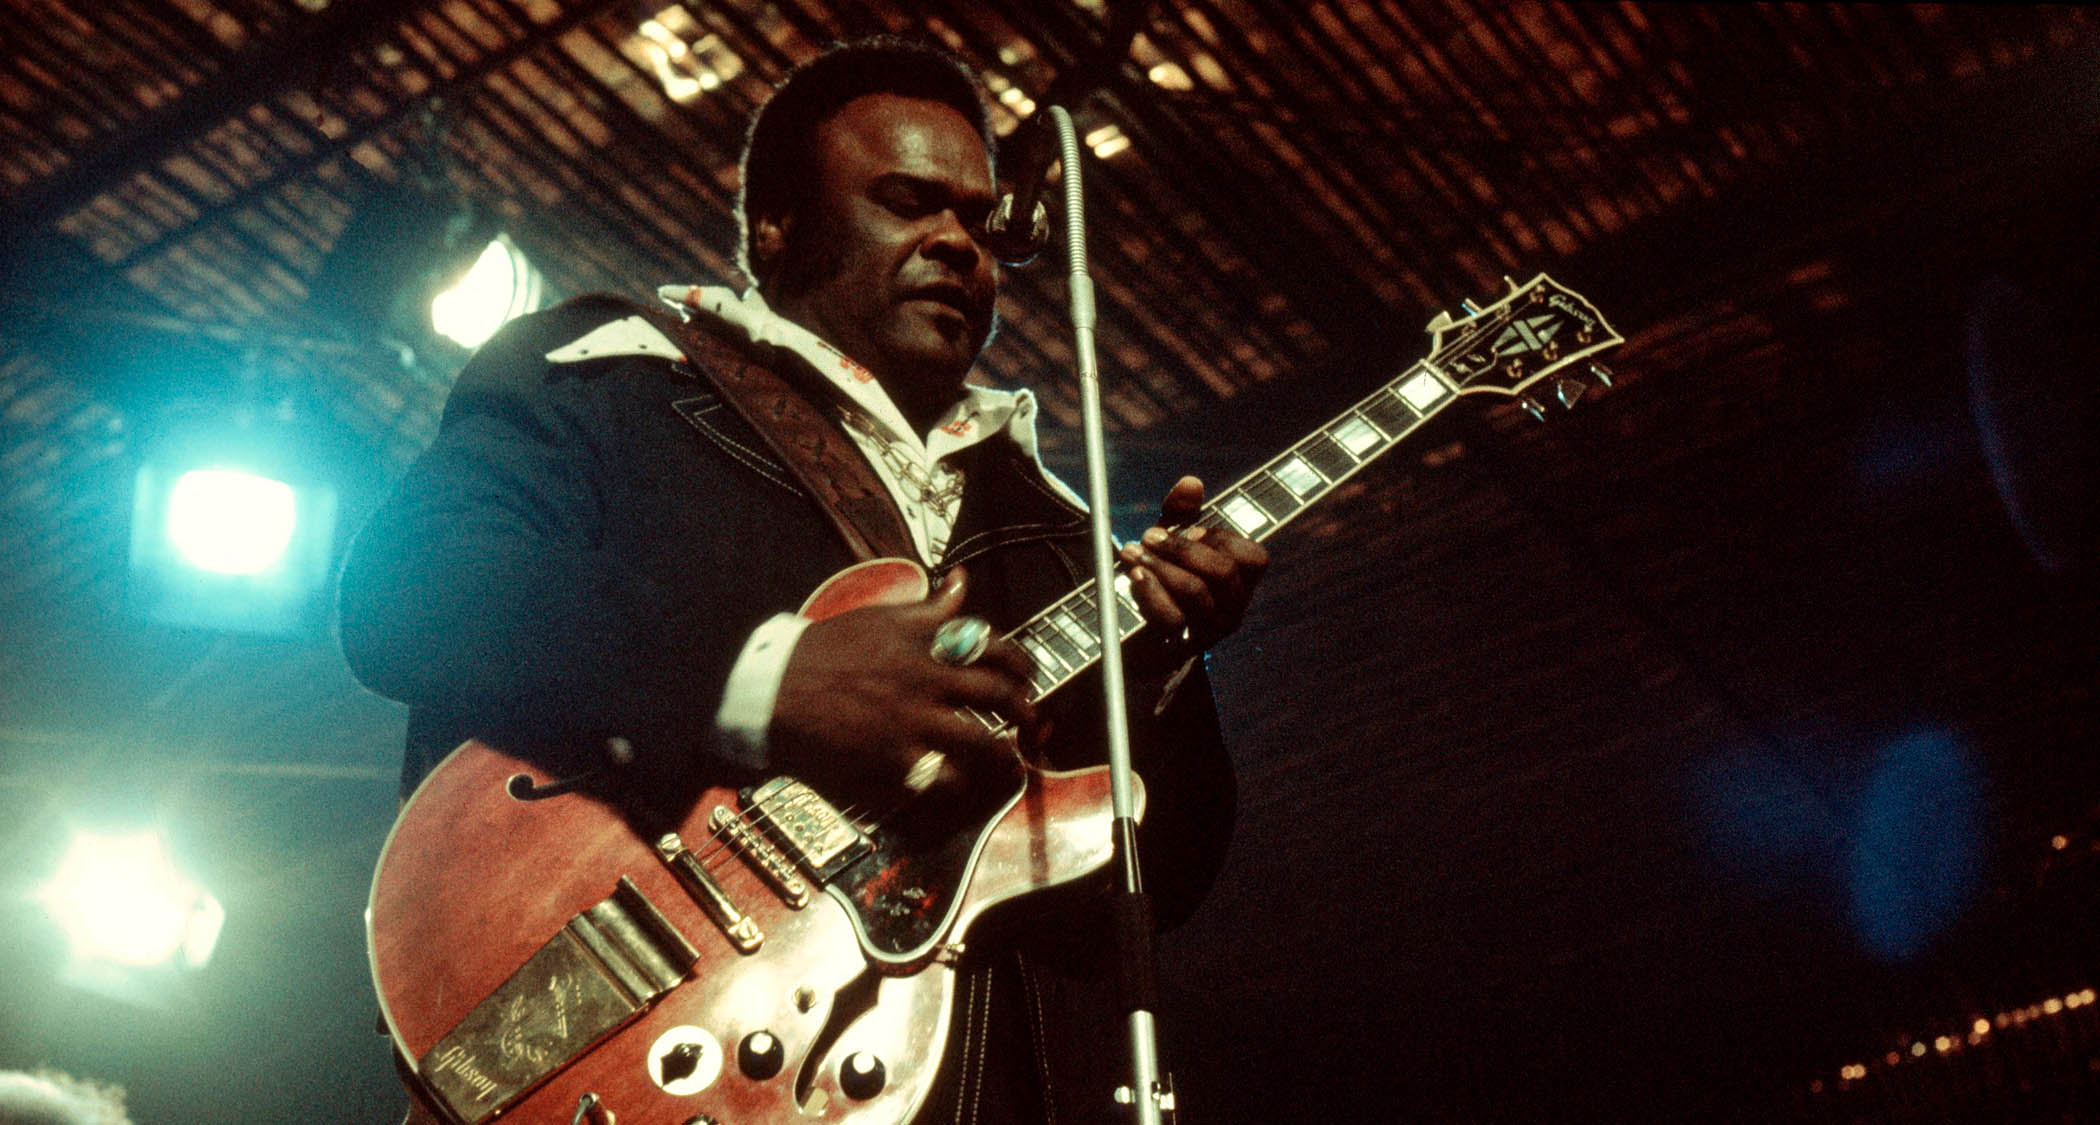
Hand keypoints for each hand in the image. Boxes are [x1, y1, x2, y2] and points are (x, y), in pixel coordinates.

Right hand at [769, 568, 1034, 803]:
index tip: (1027, 675)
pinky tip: (959, 783)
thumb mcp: (878, 618)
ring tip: (1010, 762)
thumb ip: (927, 607)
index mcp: (923, 641)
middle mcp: (925, 678)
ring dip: (1003, 755)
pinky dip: (957, 784)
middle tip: (1031, 722)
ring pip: (981, 742)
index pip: (992, 646)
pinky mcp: (894, 760)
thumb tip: (961, 582)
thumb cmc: (822, 652)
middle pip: (998, 695)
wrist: (772, 691)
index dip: (1020, 662)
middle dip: (1025, 711)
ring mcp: (912, 721)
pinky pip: (943, 778)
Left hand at [1118, 476, 1268, 649]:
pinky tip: (1135, 576)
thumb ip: (1182, 512)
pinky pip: (1171, 618)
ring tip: (1130, 552)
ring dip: (1160, 565)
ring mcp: (1210, 630)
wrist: (1138, 635)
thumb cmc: (1165, 579)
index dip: (1224, 539)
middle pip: (1223, 572)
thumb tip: (1191, 483)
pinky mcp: (1181, 646)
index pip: (1255, 558)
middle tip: (1148, 535)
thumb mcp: (1172, 543)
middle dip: (1183, 547)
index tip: (1193, 529)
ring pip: (1196, 592)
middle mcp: (1234, 608)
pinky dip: (1150, 592)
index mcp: (1242, 582)